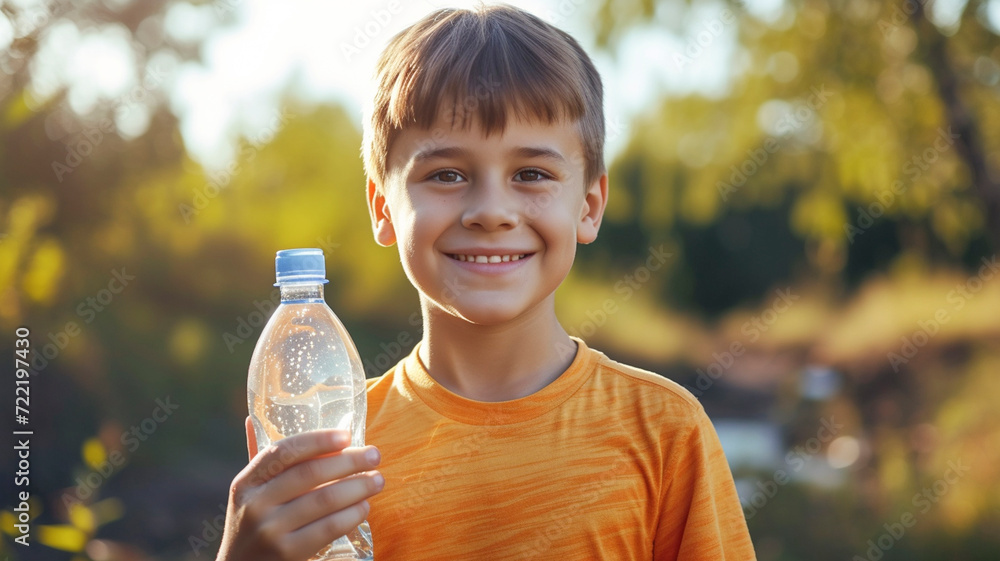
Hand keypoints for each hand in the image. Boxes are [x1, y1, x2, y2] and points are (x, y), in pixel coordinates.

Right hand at [215, 417, 383, 560]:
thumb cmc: (253, 524)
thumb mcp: (248, 493)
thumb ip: (258, 459)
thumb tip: (254, 416)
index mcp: (246, 482)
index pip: (284, 451)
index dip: (317, 440)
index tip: (347, 435)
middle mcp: (255, 505)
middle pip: (310, 474)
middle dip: (348, 461)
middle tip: (375, 455)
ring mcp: (270, 532)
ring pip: (324, 500)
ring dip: (358, 487)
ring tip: (378, 480)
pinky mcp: (288, 554)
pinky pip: (329, 528)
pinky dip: (352, 515)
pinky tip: (365, 507)